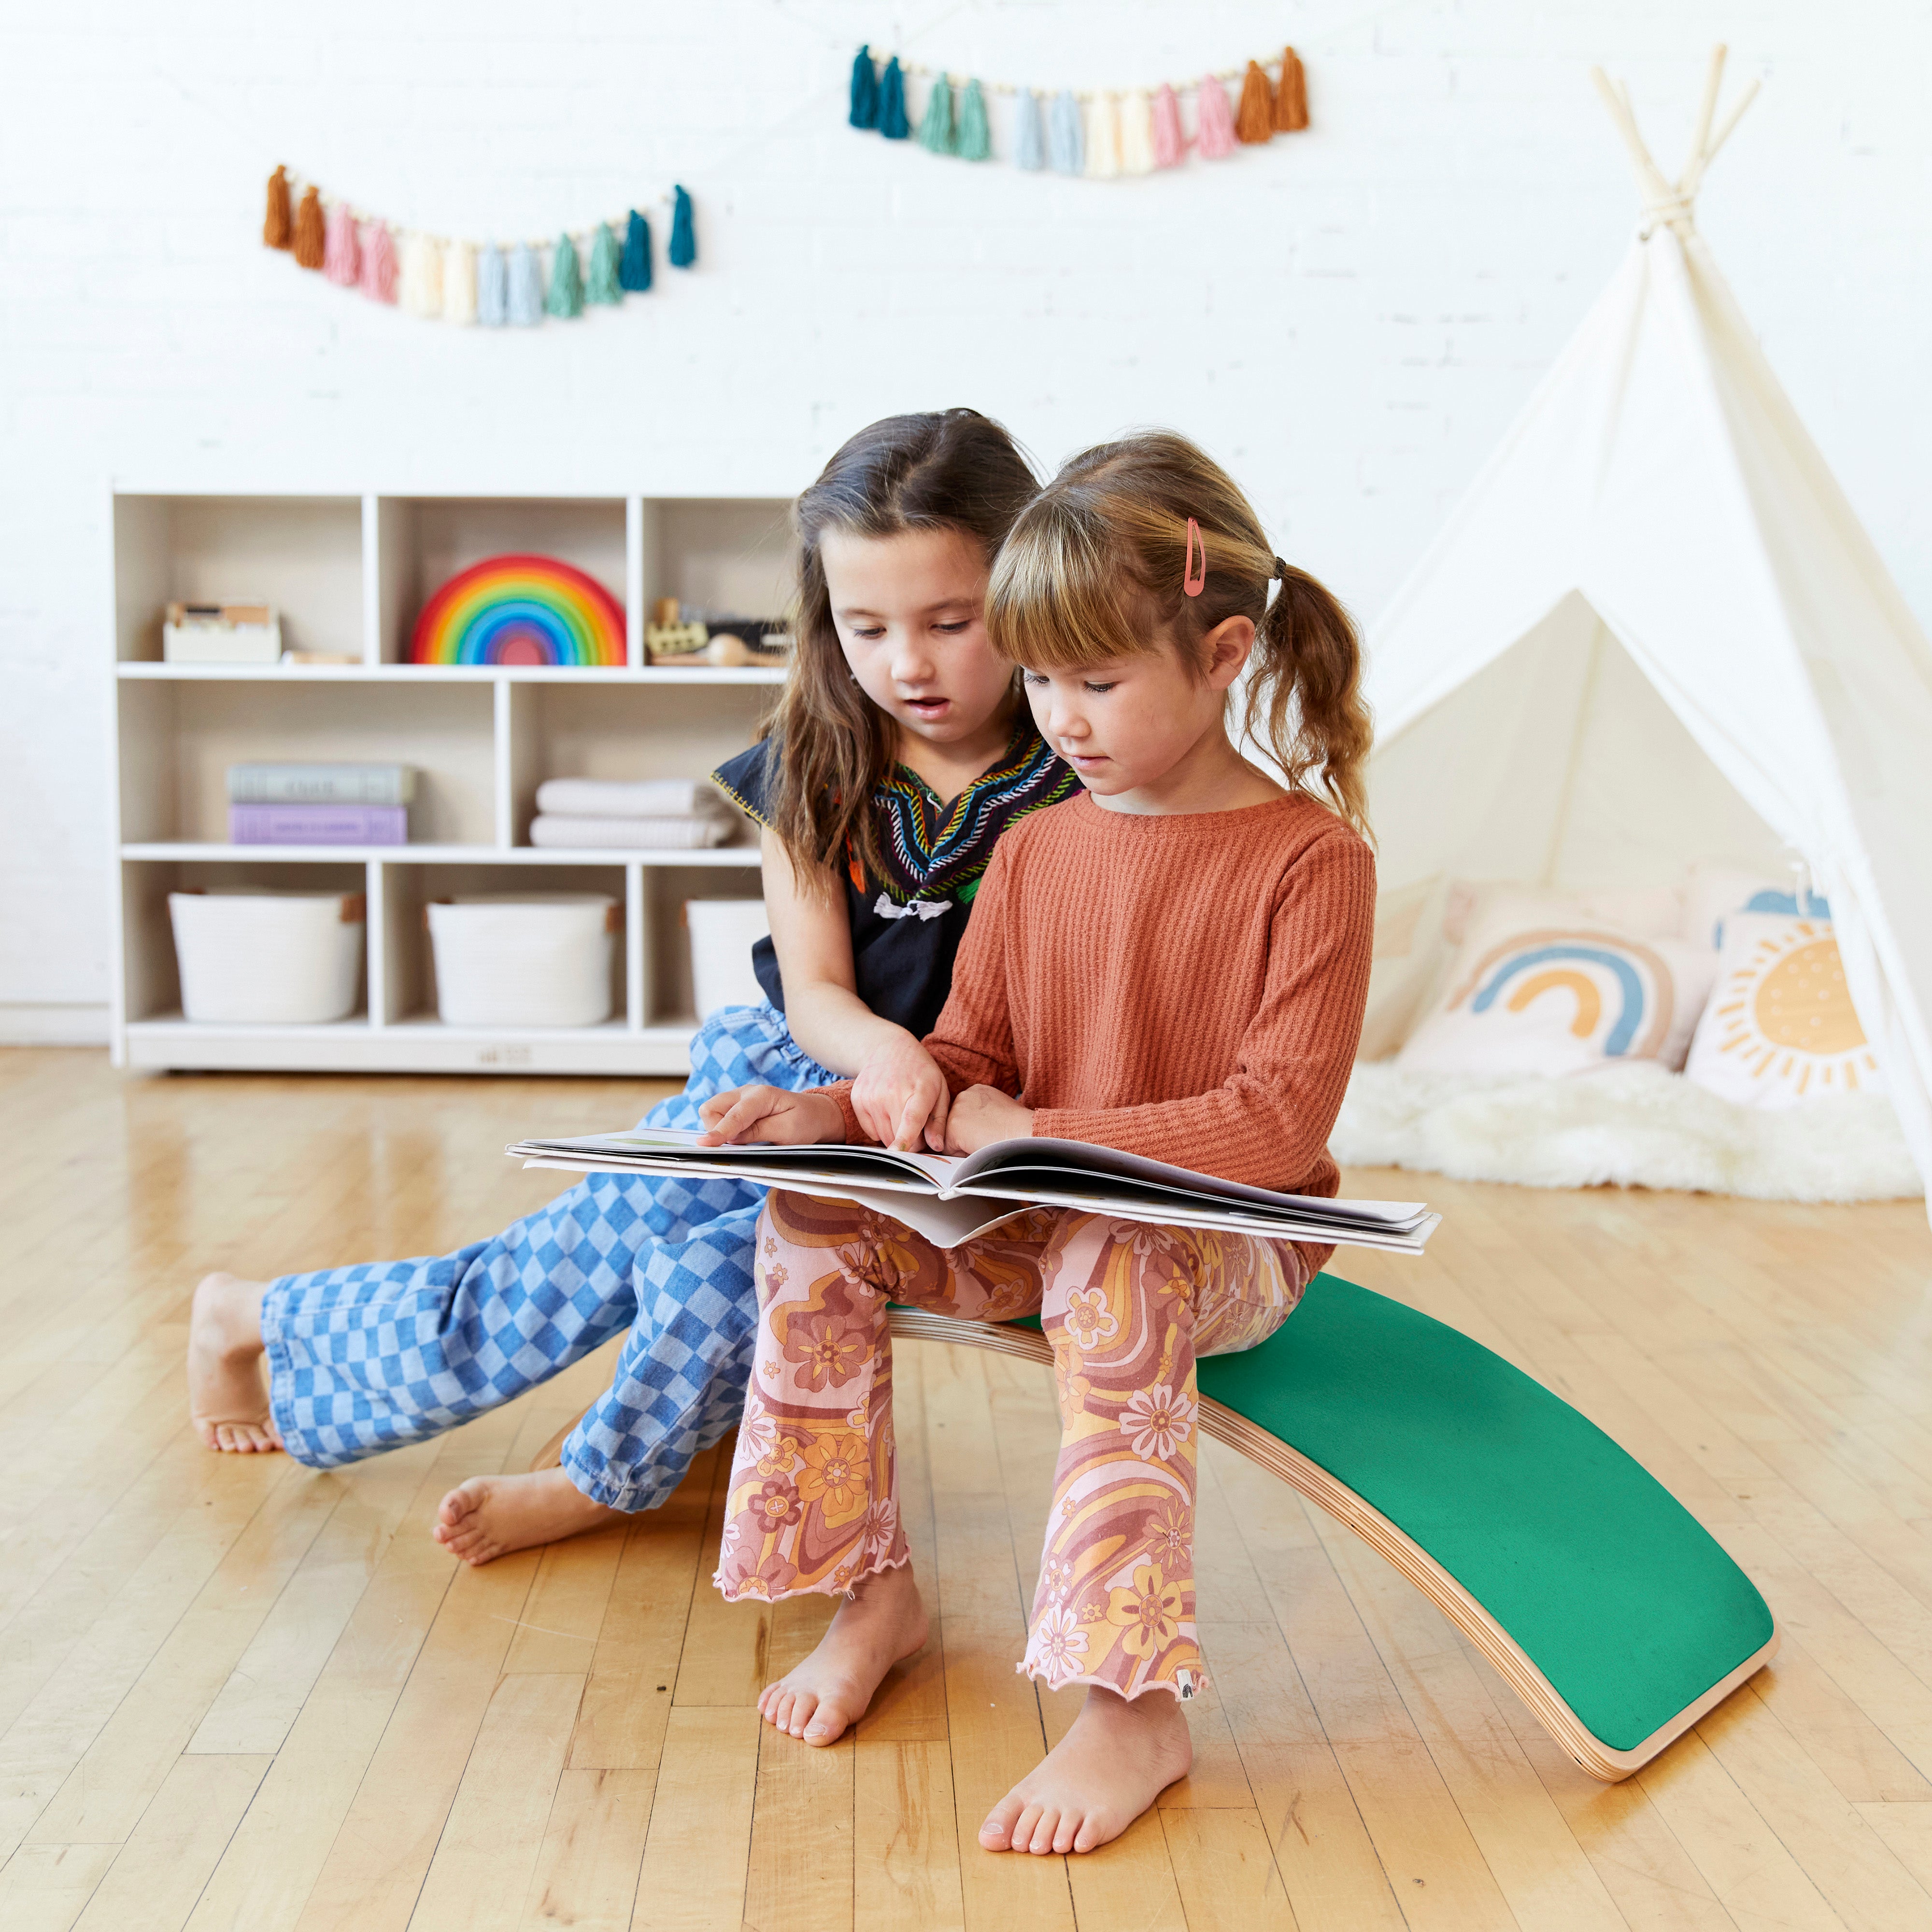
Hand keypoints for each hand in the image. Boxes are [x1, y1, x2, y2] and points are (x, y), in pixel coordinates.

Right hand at [697, 1086, 846, 1146]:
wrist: (815, 1115)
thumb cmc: (805, 1121)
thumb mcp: (788, 1130)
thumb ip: (758, 1132)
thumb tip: (730, 1139)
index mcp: (762, 1096)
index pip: (734, 1115)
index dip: (719, 1131)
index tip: (704, 1145)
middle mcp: (746, 1093)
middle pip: (711, 1108)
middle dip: (715, 1129)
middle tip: (736, 1145)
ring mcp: (739, 1099)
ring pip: (711, 1113)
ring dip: (719, 1130)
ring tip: (743, 1141)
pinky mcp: (737, 1107)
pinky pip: (719, 1117)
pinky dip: (722, 1129)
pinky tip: (739, 1138)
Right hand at [850, 1031, 951, 1150]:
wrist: (888, 1048)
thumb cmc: (919, 1072)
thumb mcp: (939, 1090)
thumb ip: (939, 1121)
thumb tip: (936, 1146)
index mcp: (919, 1091)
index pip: (911, 1119)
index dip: (905, 1138)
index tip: (898, 1152)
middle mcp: (891, 1093)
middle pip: (898, 1136)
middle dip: (910, 1141)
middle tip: (917, 1125)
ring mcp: (871, 1097)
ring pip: (884, 1137)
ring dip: (895, 1134)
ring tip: (901, 1113)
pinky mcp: (858, 1100)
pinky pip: (871, 1132)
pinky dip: (880, 1128)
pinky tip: (886, 1110)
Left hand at [942, 1085, 1034, 1155]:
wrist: (1023, 1130)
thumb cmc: (1018, 1125)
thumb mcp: (998, 1108)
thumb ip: (982, 1113)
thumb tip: (975, 1128)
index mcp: (975, 1091)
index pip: (963, 1114)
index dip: (973, 1128)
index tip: (987, 1131)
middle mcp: (963, 1096)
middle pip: (954, 1124)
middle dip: (966, 1136)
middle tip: (987, 1138)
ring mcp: (957, 1111)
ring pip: (950, 1137)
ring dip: (964, 1145)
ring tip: (985, 1141)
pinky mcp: (954, 1127)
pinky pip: (950, 1150)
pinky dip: (962, 1154)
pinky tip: (979, 1147)